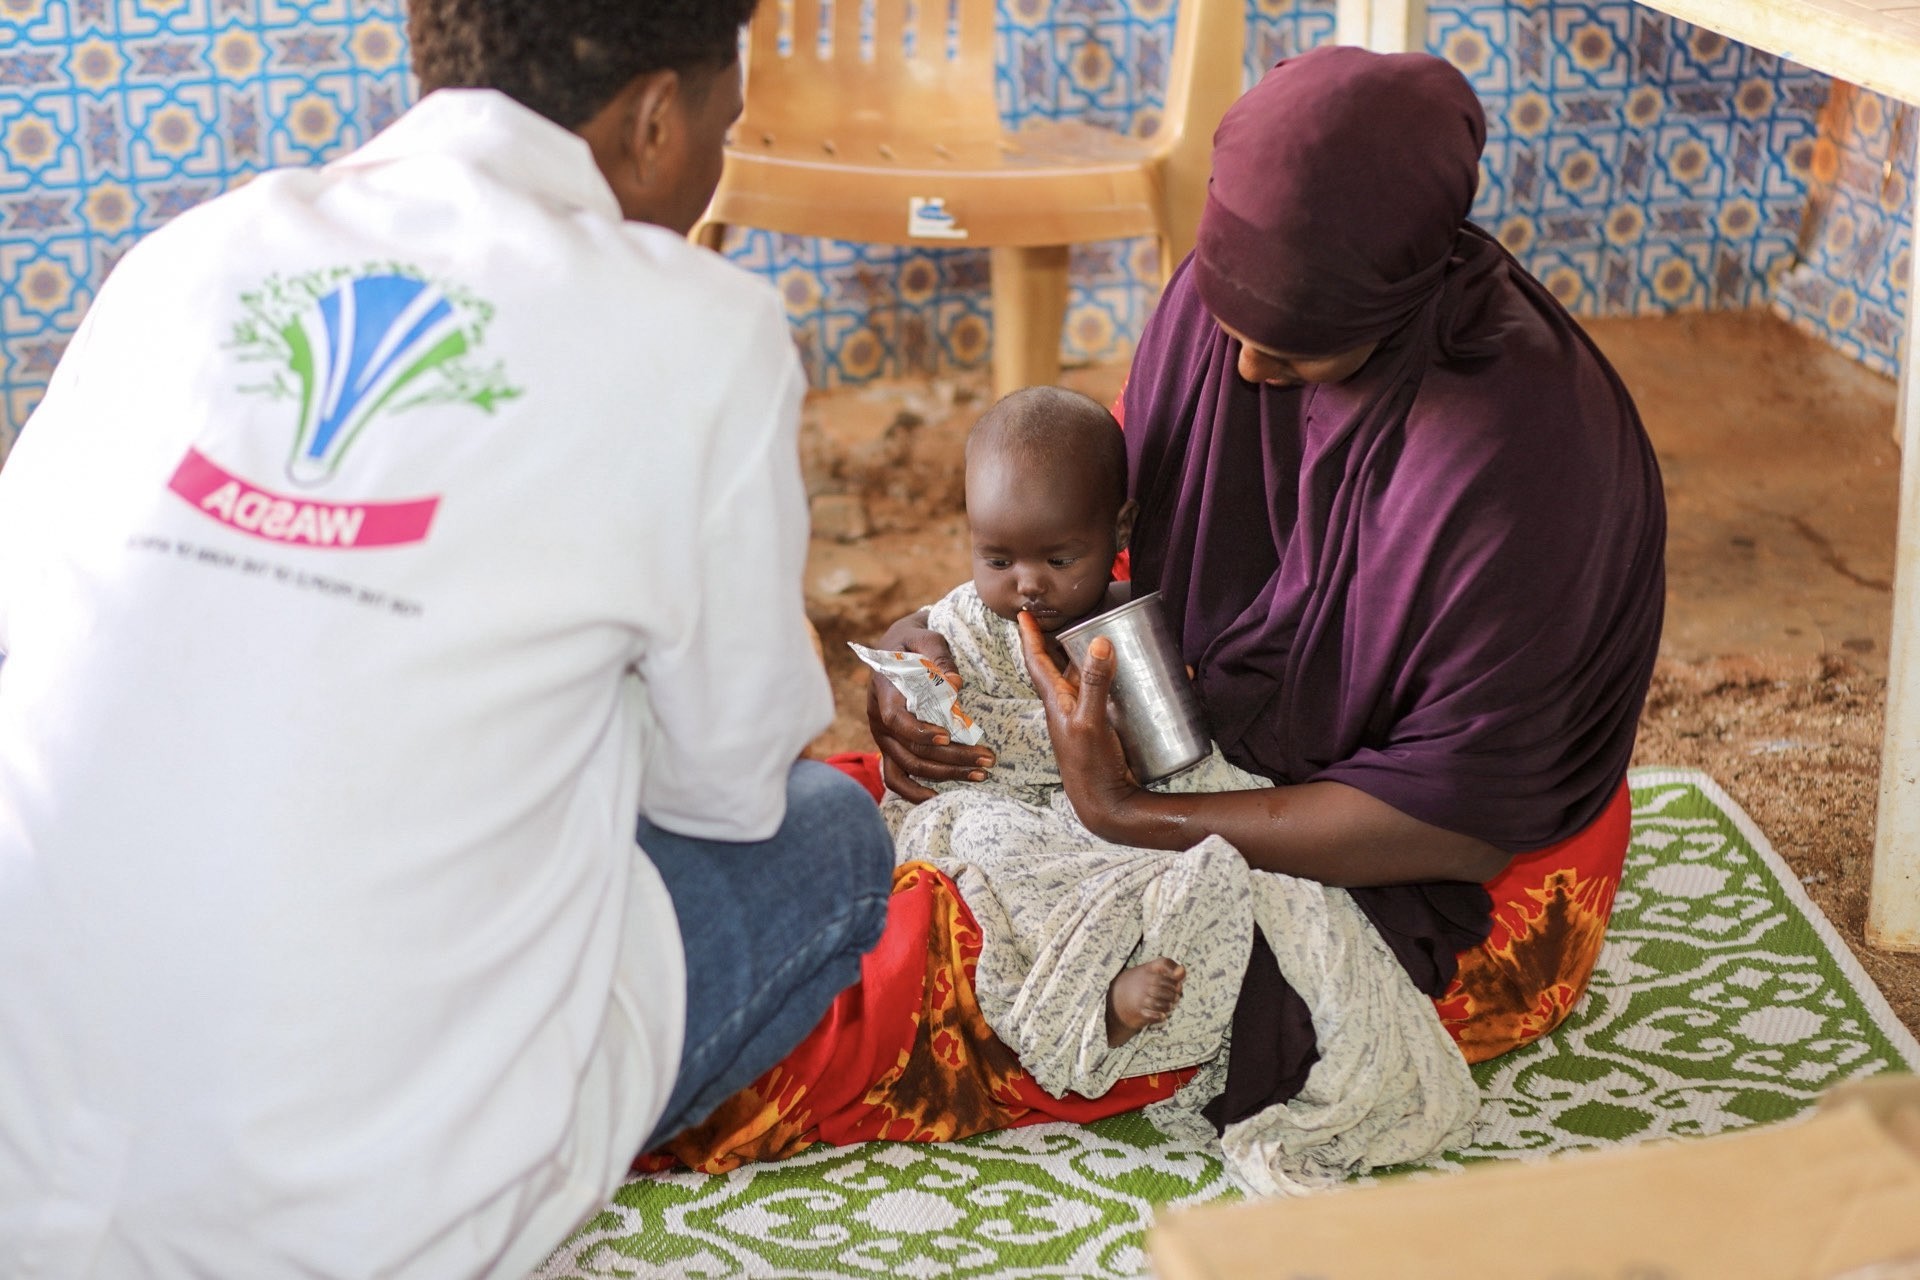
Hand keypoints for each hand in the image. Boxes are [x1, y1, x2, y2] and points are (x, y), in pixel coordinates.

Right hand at [864, 610, 995, 802]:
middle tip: (989, 759)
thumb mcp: (927, 638)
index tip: (948, 736)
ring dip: (945, 774)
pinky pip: (895, 777)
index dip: (920, 732)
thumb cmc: (915, 641)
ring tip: (981, 774)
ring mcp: (882, 738)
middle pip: (912, 749)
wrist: (896, 647)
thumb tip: (955, 684)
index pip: (897, 719)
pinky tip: (938, 796)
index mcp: (884, 692)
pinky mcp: (889, 748)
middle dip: (953, 758)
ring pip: (909, 767)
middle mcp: (878, 720)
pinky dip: (913, 791)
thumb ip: (939, 658)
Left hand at [1017, 611, 1142, 837]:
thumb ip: (1094, 684)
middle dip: (1070, 641)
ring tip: (1116, 638)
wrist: (1106, 807)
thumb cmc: (1090, 767)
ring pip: (1088, 680)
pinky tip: (1144, 678)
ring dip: (1098, 660)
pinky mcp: (1106, 728)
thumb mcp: (1090, 721)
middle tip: (1083, 616)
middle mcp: (1068, 706)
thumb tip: (1099, 642)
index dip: (1029, 637)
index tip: (1024, 614)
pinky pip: (1110, 697)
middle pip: (1064, 666)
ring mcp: (1086, 718)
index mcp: (1056, 702)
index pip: (1036, 662)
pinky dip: (1122, 683)